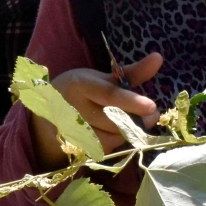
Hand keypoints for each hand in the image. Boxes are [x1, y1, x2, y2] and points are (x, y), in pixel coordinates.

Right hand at [32, 53, 163, 168]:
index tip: (152, 106)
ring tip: (133, 121)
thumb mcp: (102, 78)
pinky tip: (117, 132)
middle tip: (152, 115)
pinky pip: (105, 148)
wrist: (47, 111)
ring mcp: (72, 131)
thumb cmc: (81, 91)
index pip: (109, 95)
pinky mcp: (75, 148)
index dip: (132, 102)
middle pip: (113, 120)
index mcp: (80, 85)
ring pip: (111, 137)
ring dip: (128, 131)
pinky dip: (117, 140)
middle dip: (137, 120)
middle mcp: (73, 108)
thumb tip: (158, 58)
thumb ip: (131, 72)